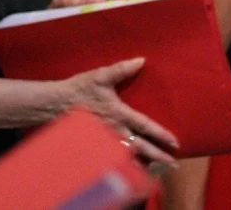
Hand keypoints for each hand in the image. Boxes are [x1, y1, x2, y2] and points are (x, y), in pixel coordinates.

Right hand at [63, 58, 178, 163]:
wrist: (55, 104)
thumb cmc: (79, 89)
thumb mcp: (100, 76)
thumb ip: (122, 69)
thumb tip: (141, 60)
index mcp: (119, 113)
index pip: (144, 125)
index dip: (160, 134)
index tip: (174, 142)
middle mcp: (115, 130)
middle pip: (141, 147)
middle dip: (158, 157)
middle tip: (174, 165)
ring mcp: (106, 140)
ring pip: (129, 156)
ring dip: (145, 163)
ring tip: (160, 170)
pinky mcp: (98, 144)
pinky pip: (115, 158)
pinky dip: (127, 165)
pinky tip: (136, 169)